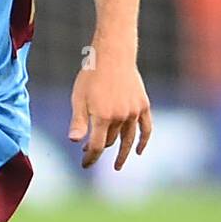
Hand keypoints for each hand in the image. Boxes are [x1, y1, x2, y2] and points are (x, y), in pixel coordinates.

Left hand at [69, 52, 151, 169]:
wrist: (112, 55)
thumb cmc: (91, 76)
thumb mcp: (79, 98)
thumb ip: (78, 122)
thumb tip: (74, 141)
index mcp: (102, 117)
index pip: (96, 146)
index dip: (90, 158)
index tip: (84, 165)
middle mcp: (120, 117)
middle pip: (110, 141)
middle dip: (99, 148)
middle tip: (87, 151)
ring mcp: (134, 112)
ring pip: (127, 138)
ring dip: (122, 153)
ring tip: (117, 166)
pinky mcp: (143, 105)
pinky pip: (146, 128)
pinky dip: (143, 141)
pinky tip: (139, 151)